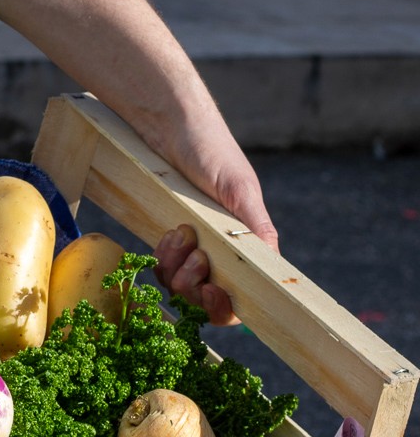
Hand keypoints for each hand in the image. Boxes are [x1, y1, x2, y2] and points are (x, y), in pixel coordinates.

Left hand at [152, 129, 278, 327]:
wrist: (172, 129)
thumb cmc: (213, 153)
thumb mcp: (239, 189)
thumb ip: (255, 226)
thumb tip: (274, 263)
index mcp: (245, 248)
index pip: (237, 300)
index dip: (223, 307)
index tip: (211, 289)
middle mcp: (220, 255)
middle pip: (202, 300)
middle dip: (193, 285)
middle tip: (194, 255)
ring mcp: (192, 250)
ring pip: (178, 286)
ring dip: (176, 267)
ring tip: (181, 234)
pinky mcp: (169, 242)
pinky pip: (161, 268)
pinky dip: (162, 257)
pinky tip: (168, 234)